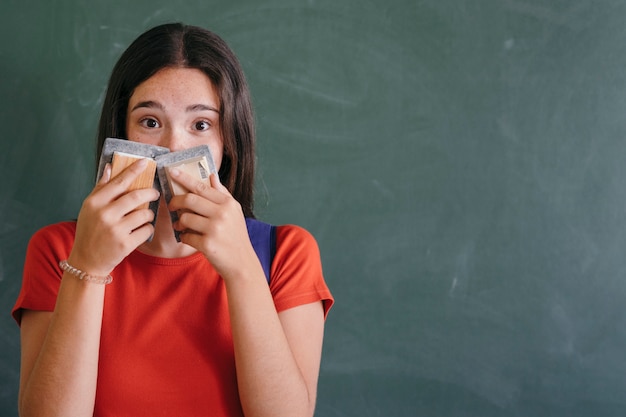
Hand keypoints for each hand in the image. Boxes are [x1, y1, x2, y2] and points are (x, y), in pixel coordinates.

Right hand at [69, 159, 160, 275]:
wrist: (87, 261)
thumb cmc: (89, 232)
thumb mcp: (89, 208)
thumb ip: (101, 188)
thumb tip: (110, 167)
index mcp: (94, 203)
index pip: (119, 182)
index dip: (134, 170)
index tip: (146, 161)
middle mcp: (104, 214)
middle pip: (137, 196)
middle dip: (150, 193)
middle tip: (155, 193)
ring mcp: (115, 230)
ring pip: (145, 213)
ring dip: (149, 213)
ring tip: (145, 216)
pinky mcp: (125, 244)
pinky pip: (147, 230)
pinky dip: (148, 228)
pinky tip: (142, 230)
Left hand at [167, 168, 258, 278]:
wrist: (242, 263)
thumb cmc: (236, 236)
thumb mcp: (234, 212)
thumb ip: (222, 193)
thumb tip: (212, 176)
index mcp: (228, 204)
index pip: (202, 187)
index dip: (184, 178)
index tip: (171, 171)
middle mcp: (222, 214)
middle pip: (190, 200)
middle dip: (176, 201)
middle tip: (171, 205)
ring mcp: (215, 229)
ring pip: (185, 218)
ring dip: (179, 222)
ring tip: (180, 225)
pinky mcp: (207, 244)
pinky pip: (186, 236)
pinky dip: (184, 236)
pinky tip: (188, 237)